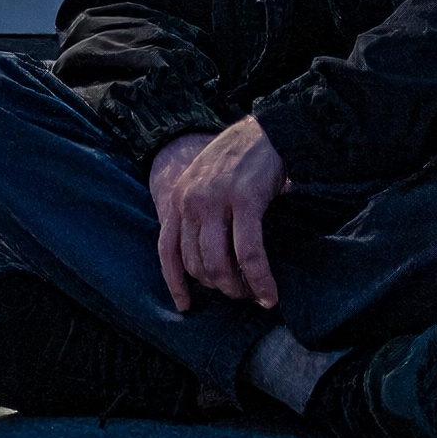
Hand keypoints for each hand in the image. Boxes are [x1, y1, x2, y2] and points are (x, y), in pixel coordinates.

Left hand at [150, 117, 286, 312]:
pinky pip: (248, 253)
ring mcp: (216, 200)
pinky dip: (259, 279)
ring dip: (236, 288)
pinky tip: (268, 294)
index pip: (167, 249)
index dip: (175, 283)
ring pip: (218, 264)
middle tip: (238, 293)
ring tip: (252, 295)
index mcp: (180, 197)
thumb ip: (199, 212)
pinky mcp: (245, 201)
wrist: (266, 131)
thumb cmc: (238, 160)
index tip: (185, 306)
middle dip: (217, 286)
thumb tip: (207, 259)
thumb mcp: (205, 182)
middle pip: (195, 263)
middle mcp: (191, 200)